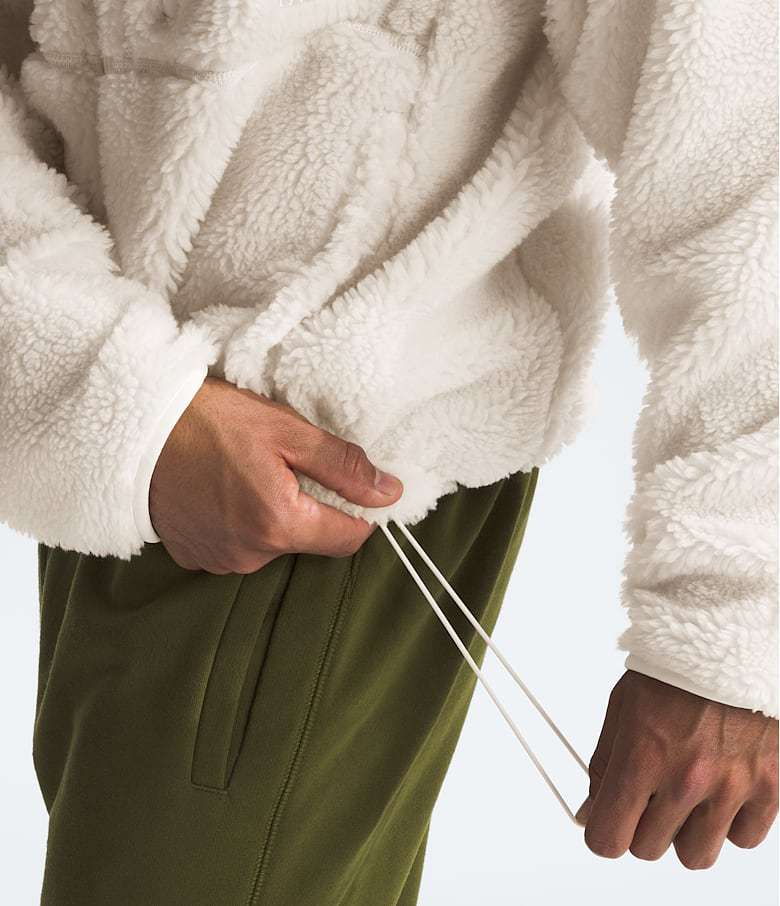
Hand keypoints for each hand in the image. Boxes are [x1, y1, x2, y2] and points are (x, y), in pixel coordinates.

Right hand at [149, 376, 402, 573]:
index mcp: (280, 524)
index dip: (358, 512)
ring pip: (274, 543)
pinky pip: (239, 546)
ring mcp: (221, 560)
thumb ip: (342, 466)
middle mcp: (252, 554)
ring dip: (273, 515)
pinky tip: (222, 490)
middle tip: (283, 465)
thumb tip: (388, 492)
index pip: (350, 539)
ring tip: (245, 474)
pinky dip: (241, 523)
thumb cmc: (210, 421)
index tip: (346, 484)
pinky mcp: (197, 557)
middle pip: (310, 539)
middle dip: (309, 506)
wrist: (133, 428)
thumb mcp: (286, 430)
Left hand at [576, 670, 777, 868]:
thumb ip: (604, 768)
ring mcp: (729, 786)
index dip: (602, 834)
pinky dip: (730, 824)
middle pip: (648, 850)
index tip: (606, 824)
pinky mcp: (766, 787)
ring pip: (695, 856)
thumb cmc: (671, 674)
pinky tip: (719, 793)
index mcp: (643, 757)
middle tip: (647, 796)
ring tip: (685, 797)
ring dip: (684, 833)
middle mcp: (686, 779)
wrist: (723, 647)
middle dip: (641, 827)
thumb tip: (591, 810)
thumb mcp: (620, 712)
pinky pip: (743, 838)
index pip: (609, 837)